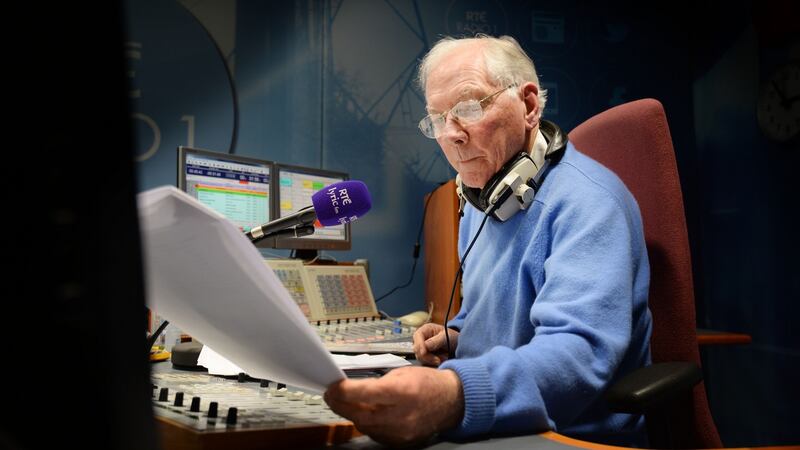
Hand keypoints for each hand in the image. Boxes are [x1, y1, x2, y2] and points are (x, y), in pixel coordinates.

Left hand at [324, 366, 463, 446]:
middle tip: (331, 396)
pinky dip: (366, 424)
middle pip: (360, 415)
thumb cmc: (426, 383)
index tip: (332, 386)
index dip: (343, 390)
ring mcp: (401, 433)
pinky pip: (375, 434)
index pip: (365, 393)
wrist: (451, 401)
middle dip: (340, 405)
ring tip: (345, 403)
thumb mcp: (401, 373)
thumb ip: (376, 383)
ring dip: (351, 414)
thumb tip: (351, 389)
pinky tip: (363, 414)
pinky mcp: (401, 443)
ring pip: (365, 427)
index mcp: (402, 392)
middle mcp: (402, 415)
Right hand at [412, 323, 458, 366]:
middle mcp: (421, 338)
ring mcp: (422, 347)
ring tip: (444, 358)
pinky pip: (424, 361)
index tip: (424, 352)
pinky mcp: (424, 355)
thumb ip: (436, 341)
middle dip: (427, 356)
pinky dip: (433, 363)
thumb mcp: (446, 337)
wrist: (456, 344)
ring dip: (431, 360)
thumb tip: (426, 346)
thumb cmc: (452, 337)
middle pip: (417, 349)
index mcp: (425, 329)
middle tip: (439, 360)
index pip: (417, 336)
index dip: (420, 345)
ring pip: (420, 357)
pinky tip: (441, 360)